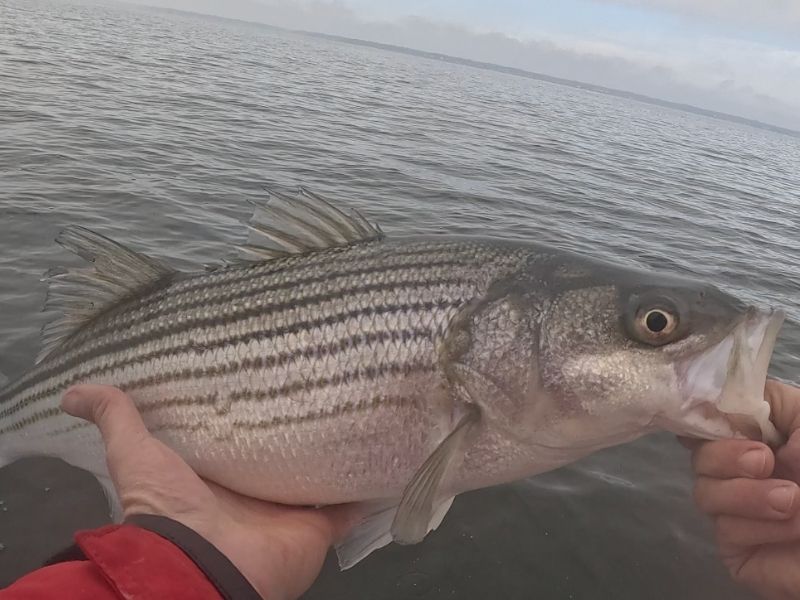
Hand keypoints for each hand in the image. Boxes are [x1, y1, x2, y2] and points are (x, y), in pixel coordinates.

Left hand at [62, 385, 354, 599]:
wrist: (202, 565)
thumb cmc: (170, 508)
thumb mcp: (137, 456)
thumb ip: (116, 421)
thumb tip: (74, 389)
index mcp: (222, 474)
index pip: (247, 433)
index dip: (260, 407)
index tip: (277, 370)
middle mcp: (258, 490)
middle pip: (289, 454)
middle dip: (307, 426)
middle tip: (330, 381)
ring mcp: (291, 509)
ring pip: (323, 475)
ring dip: (339, 451)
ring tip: (363, 408)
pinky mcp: (319, 526)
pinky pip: (350, 503)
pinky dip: (366, 485)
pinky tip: (382, 454)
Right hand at [687, 380, 799, 599]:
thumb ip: (778, 405)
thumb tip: (733, 409)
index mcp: (765, 436)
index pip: (713, 418)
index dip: (703, 414)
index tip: (711, 414)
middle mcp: (745, 470)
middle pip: (699, 453)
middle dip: (723, 454)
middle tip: (763, 460)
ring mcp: (739, 509)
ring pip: (704, 491)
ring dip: (745, 494)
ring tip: (791, 500)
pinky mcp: (739, 548)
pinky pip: (726, 528)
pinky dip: (757, 524)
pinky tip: (791, 528)